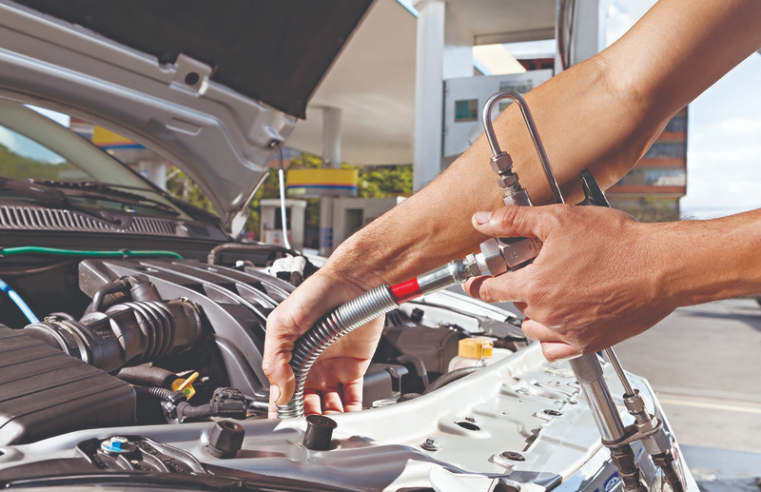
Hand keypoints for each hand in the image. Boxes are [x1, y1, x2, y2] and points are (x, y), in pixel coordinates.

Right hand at [262, 269, 384, 417]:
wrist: (353, 282)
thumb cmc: (317, 293)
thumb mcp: (283, 321)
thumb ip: (275, 358)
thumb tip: (279, 390)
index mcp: (288, 356)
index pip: (281, 393)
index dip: (281, 410)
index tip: (284, 424)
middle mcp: (309, 365)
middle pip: (305, 404)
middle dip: (305, 419)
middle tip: (307, 428)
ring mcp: (332, 368)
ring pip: (328, 405)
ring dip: (327, 419)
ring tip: (327, 427)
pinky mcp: (354, 368)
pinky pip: (352, 397)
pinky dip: (350, 411)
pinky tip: (347, 418)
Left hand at [464, 205, 676, 361]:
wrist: (662, 266)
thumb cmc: (619, 244)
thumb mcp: (559, 219)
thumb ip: (514, 220)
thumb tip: (483, 220)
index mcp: (535, 286)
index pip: (490, 290)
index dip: (479, 282)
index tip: (476, 282)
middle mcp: (548, 313)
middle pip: (514, 306)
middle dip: (520, 288)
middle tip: (538, 270)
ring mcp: (569, 332)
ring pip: (533, 329)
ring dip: (534, 313)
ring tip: (552, 292)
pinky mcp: (591, 343)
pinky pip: (556, 350)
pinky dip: (552, 338)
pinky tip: (561, 319)